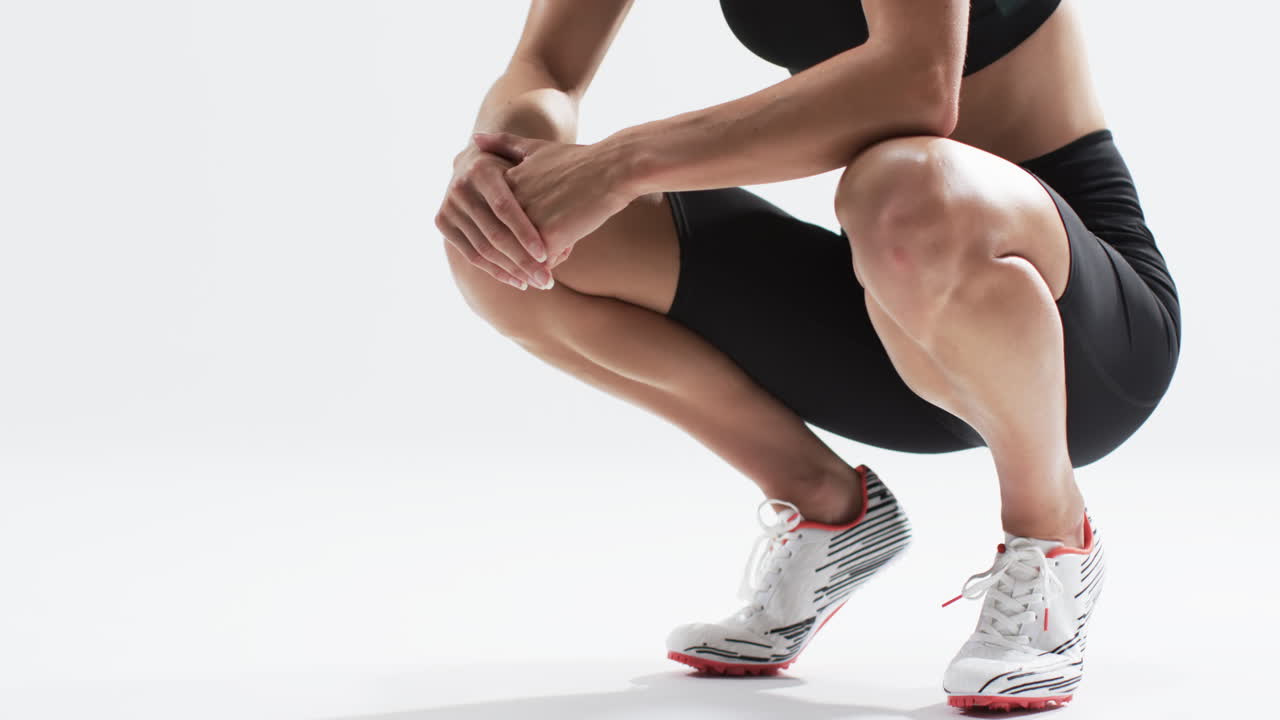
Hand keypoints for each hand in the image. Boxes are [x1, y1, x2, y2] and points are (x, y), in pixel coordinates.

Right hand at [435, 145, 552, 290]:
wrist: (472, 162)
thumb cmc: (513, 165)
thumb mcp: (523, 158)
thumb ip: (540, 175)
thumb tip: (561, 180)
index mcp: (481, 170)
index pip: (504, 208)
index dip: (524, 233)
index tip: (546, 255)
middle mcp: (460, 188)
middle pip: (494, 234)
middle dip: (522, 261)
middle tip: (546, 281)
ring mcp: (449, 207)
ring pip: (483, 249)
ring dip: (512, 271)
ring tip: (538, 283)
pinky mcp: (443, 222)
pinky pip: (472, 255)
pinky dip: (497, 271)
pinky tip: (519, 281)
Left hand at [472, 132, 636, 264]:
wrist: (612, 168)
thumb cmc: (578, 161)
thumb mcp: (536, 148)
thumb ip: (503, 144)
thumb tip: (474, 139)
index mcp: (499, 185)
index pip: (497, 223)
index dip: (518, 226)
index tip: (542, 215)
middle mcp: (507, 205)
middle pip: (507, 244)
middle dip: (525, 248)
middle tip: (552, 234)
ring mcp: (525, 223)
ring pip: (522, 258)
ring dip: (538, 257)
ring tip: (561, 238)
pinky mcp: (546, 238)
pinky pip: (541, 265)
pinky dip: (554, 261)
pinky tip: (570, 242)